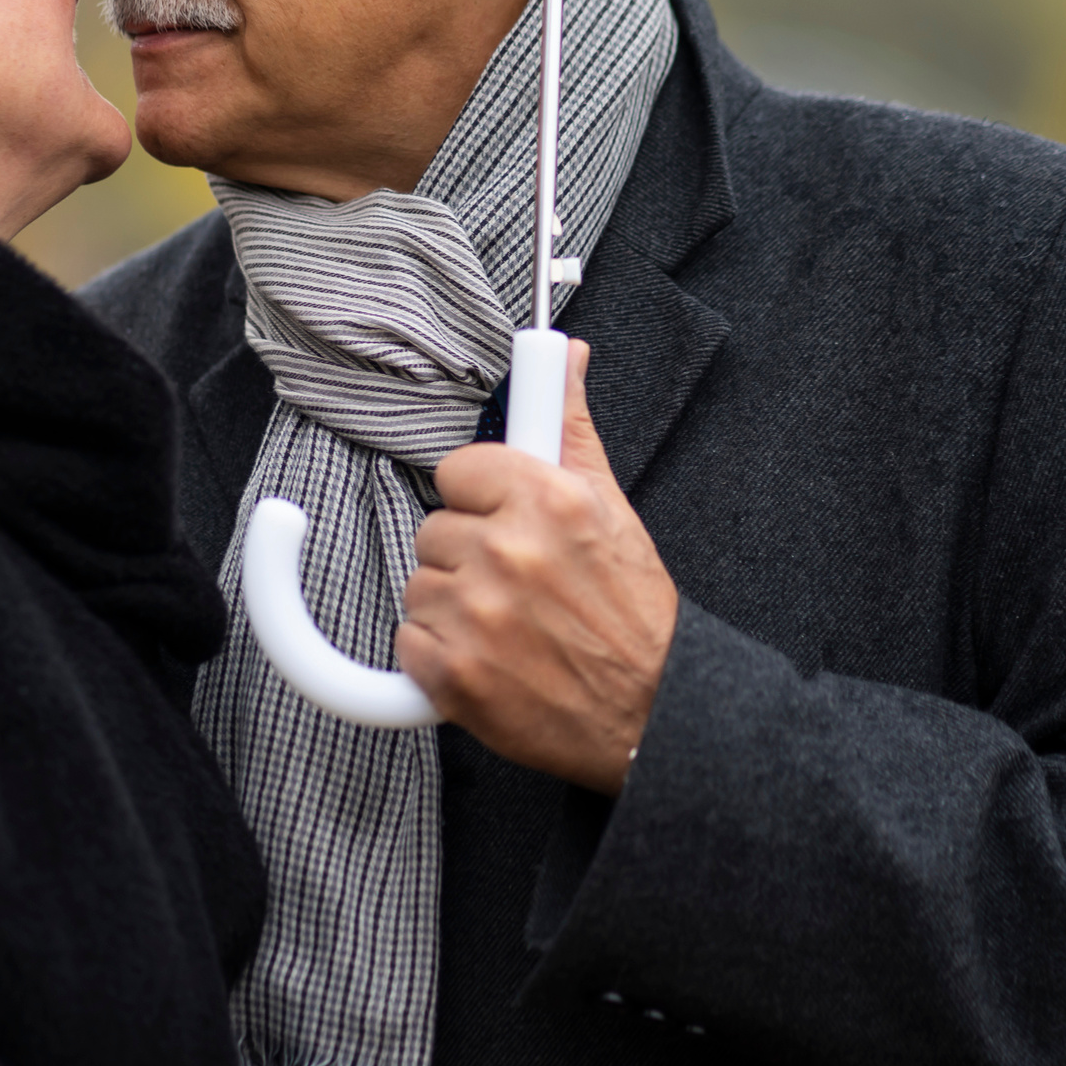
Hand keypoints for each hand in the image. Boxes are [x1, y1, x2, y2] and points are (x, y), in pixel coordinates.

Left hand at [396, 340, 678, 793]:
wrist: (655, 714)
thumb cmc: (633, 615)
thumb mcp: (612, 507)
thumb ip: (571, 427)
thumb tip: (564, 352)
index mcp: (548, 501)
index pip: (458, 470)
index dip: (480, 498)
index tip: (503, 520)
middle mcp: (509, 553)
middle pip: (436, 530)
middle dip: (469, 556)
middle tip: (519, 585)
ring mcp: (478, 617)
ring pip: (420, 586)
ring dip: (453, 607)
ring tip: (509, 626)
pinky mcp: (455, 676)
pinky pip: (410, 643)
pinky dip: (439, 658)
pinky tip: (488, 660)